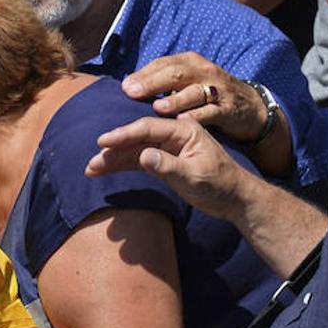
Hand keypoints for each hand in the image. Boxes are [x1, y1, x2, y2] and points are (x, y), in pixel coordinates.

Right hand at [86, 116, 248, 223]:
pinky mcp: (164, 161)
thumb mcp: (195, 176)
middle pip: (137, 138)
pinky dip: (123, 165)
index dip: (123, 134)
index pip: (147, 128)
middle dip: (113, 148)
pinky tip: (106, 170)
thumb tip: (142, 156)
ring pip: (135, 150)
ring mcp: (168, 148)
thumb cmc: (220, 185)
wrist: (236, 198)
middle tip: (92, 161)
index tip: (103, 142)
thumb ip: (168, 165)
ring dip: (114, 159)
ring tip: (92, 169)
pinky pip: (139, 160)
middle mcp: (173, 135)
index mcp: (184, 130)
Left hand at [122, 54, 291, 175]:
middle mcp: (203, 72)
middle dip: (153, 82)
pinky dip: (199, 116)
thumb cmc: (208, 94)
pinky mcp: (228, 108)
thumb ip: (161, 83)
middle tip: (133, 93)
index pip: (163, 64)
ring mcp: (217, 90)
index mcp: (190, 63)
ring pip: (195, 92)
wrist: (249, 106)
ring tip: (158, 108)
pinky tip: (185, 122)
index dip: (144, 75)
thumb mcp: (187, 82)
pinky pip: (212, 112)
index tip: (124, 87)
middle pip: (176, 73)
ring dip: (176, 99)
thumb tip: (128, 86)